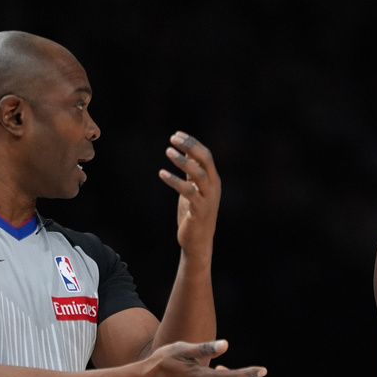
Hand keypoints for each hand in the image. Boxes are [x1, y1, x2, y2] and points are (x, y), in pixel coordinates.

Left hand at [159, 131, 221, 255]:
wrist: (197, 241)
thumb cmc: (194, 213)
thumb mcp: (192, 188)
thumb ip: (190, 171)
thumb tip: (183, 150)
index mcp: (213, 180)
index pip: (206, 155)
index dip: (192, 143)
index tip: (176, 134)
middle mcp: (214, 187)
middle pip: (206, 160)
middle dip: (190, 147)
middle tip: (172, 138)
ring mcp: (209, 199)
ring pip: (199, 174)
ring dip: (183, 162)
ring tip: (167, 152)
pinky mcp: (200, 210)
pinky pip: (188, 192)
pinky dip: (175, 181)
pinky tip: (162, 173)